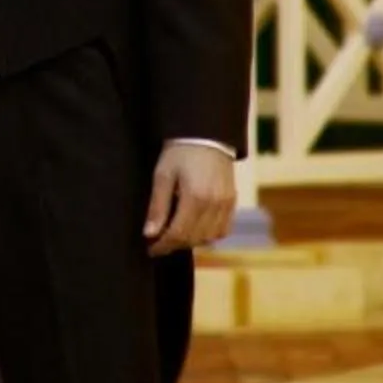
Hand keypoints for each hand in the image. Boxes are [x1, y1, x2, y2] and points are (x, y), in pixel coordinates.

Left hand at [144, 140, 236, 255]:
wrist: (206, 135)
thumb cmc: (179, 152)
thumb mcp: (163, 175)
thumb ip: (157, 206)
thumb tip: (149, 234)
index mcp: (195, 197)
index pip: (179, 233)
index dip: (163, 245)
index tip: (150, 248)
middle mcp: (214, 204)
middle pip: (193, 238)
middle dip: (174, 244)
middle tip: (159, 242)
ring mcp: (226, 204)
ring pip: (210, 238)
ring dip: (192, 241)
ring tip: (176, 234)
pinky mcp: (232, 202)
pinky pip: (223, 230)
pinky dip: (209, 235)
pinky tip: (196, 229)